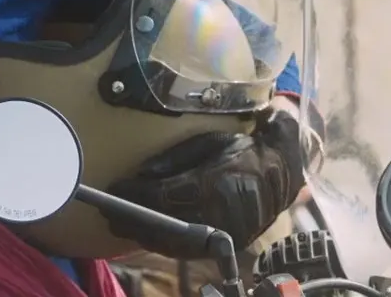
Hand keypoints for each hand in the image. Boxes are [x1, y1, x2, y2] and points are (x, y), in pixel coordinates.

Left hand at [101, 109, 306, 257]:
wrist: (284, 172)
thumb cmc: (242, 150)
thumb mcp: (210, 141)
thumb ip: (176, 159)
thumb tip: (141, 174)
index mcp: (215, 184)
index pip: (164, 195)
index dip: (136, 194)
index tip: (114, 188)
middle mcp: (221, 213)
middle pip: (165, 222)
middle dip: (131, 218)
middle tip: (106, 211)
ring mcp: (226, 233)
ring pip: (175, 241)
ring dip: (142, 233)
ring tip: (116, 223)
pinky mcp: (228, 244)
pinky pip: (189, 249)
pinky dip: (162, 243)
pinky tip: (143, 235)